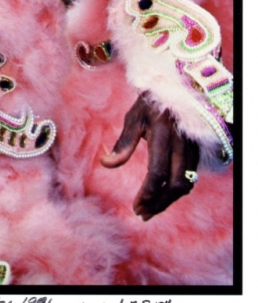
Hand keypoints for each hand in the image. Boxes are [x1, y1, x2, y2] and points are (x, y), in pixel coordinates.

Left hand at [101, 93, 198, 220]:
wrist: (176, 89)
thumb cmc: (150, 103)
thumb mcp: (134, 117)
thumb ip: (123, 142)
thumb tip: (105, 164)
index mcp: (162, 133)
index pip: (157, 171)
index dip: (147, 193)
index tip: (135, 207)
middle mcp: (181, 143)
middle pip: (174, 184)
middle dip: (158, 204)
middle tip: (142, 214)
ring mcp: (191, 148)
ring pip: (184, 185)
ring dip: (167, 201)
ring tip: (149, 210)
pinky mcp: (196, 152)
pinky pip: (189, 179)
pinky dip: (176, 192)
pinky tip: (161, 196)